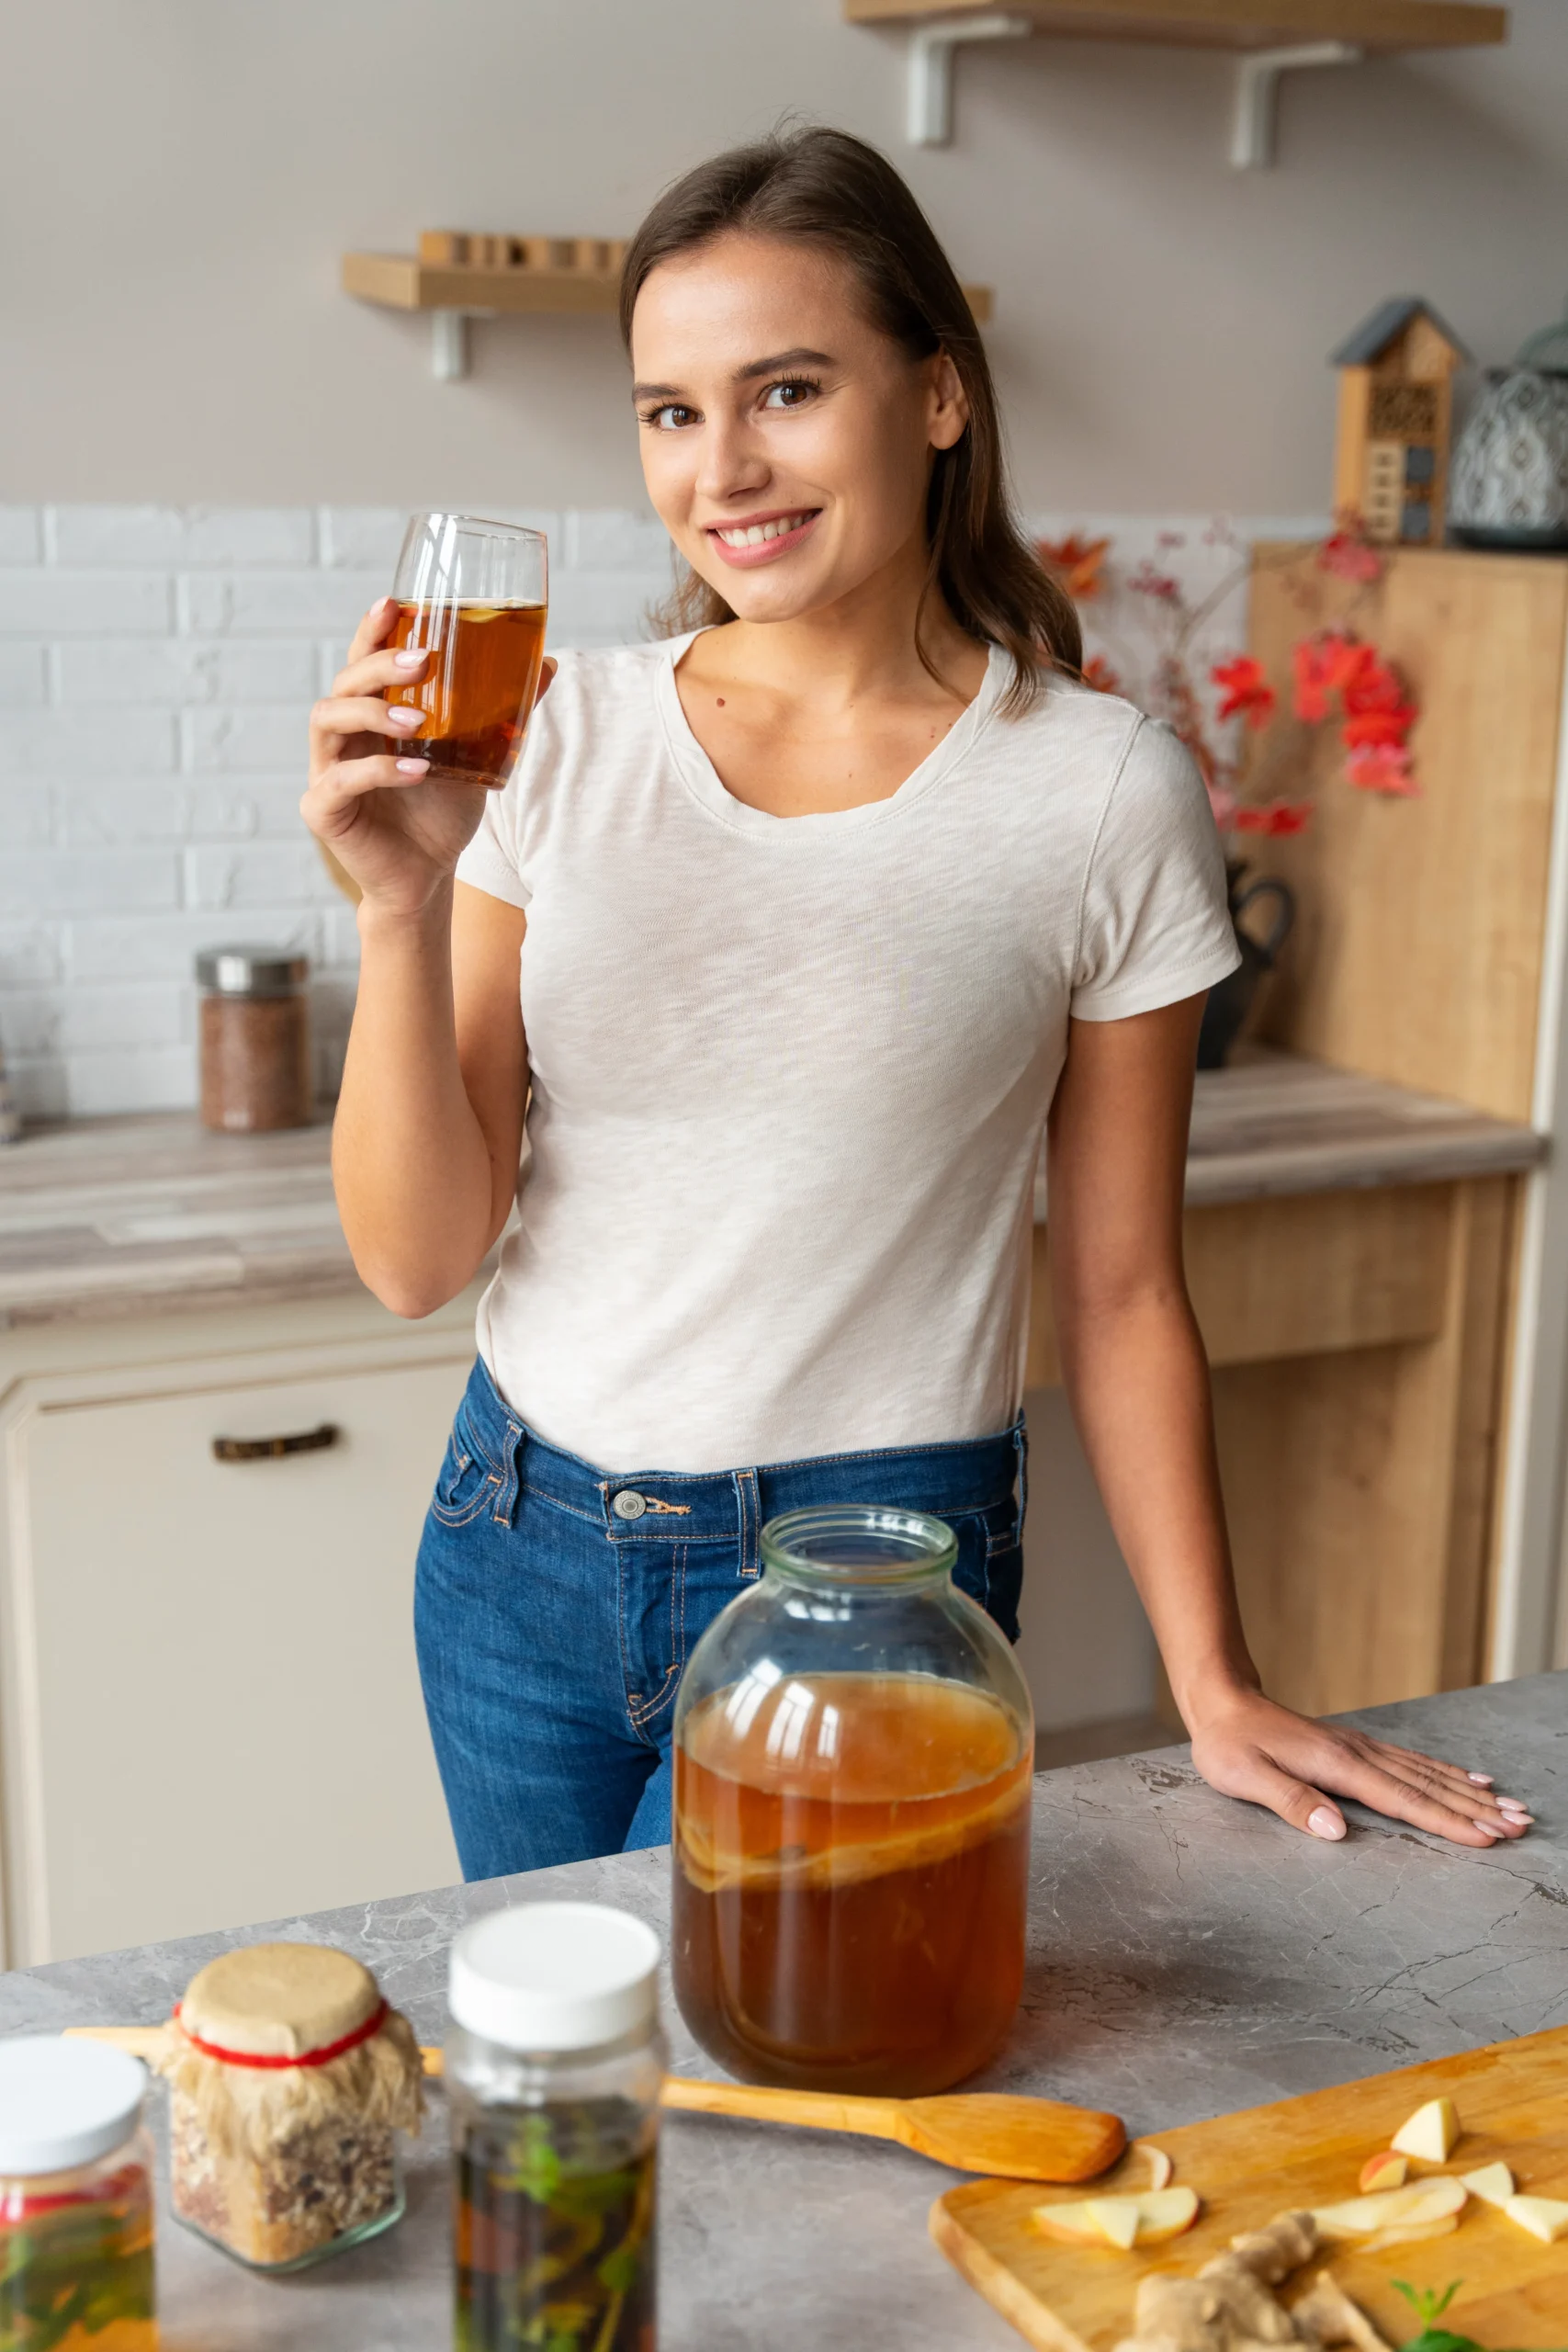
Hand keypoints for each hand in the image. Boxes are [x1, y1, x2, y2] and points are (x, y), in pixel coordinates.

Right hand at [301, 597, 553, 921]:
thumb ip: (504, 712)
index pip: (361, 660)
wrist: (428, 878)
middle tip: (420, 662)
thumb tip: (548, 664)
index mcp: (369, 715)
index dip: (371, 630)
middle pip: (343, 682)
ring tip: (418, 723)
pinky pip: (341, 780)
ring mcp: (326, 770)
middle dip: (378, 666)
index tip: (392, 603)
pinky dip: (379, 771)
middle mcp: (341, 735)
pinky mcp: (322, 809)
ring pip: (328, 720)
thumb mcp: (479, 755)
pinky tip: (415, 772)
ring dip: (373, 713)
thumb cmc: (443, 812)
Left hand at [1186, 1685, 1532, 1847]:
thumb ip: (1292, 1802)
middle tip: (1521, 1825)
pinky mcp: (1356, 1747)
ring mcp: (1360, 1747)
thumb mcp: (1246, 1776)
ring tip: (1510, 1805)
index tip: (1486, 1838)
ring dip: (1470, 1791)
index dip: (1447, 1822)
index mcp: (1337, 1766)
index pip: (1403, 1800)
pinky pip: (1412, 1761)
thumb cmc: (1229, 1744)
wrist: (1222, 1701)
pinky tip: (1468, 1777)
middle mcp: (1358, 1754)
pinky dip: (1446, 1771)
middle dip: (1476, 1808)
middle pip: (1428, 1785)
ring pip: (1427, 1772)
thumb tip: (1337, 1831)